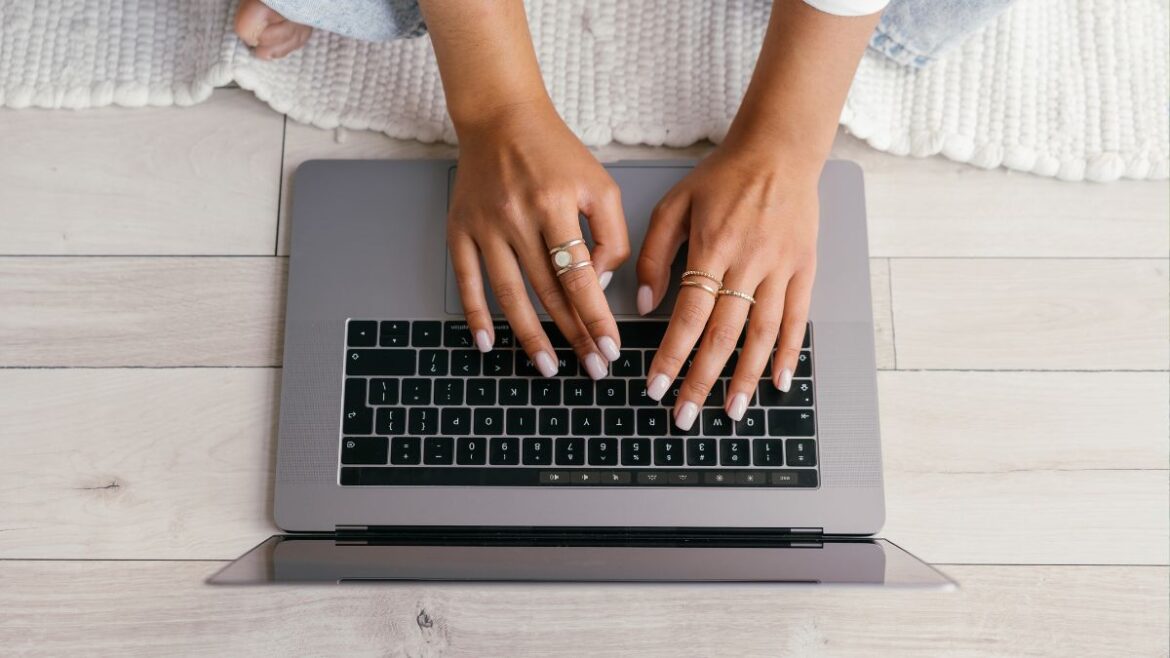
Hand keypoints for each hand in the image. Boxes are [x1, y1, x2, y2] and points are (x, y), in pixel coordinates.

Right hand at [447, 101, 629, 378]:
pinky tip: (487, 343)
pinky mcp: (459, 228)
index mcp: (555, 204)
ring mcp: (484, 225)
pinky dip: (475, 314)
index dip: (595, 318)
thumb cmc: (555, 153)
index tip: (609, 349)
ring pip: (509, 294)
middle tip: (591, 367)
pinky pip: (467, 279)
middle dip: (572, 334)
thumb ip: (611, 233)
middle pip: (547, 292)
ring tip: (547, 367)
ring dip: (529, 335)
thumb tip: (600, 283)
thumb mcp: (599, 184)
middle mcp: (517, 217)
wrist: (500, 118)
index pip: (579, 276)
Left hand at [637, 145, 818, 428]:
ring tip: (731, 411)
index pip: (688, 314)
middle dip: (701, 380)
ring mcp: (781, 267)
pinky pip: (798, 318)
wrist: (779, 150)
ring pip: (762, 334)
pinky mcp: (804, 268)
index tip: (655, 386)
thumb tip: (642, 304)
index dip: (671, 355)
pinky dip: (789, 353)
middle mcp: (748, 262)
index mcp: (712, 246)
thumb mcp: (673, 204)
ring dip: (745, 377)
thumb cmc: (722, 176)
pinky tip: (779, 382)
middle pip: (723, 334)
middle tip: (685, 416)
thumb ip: (653, 253)